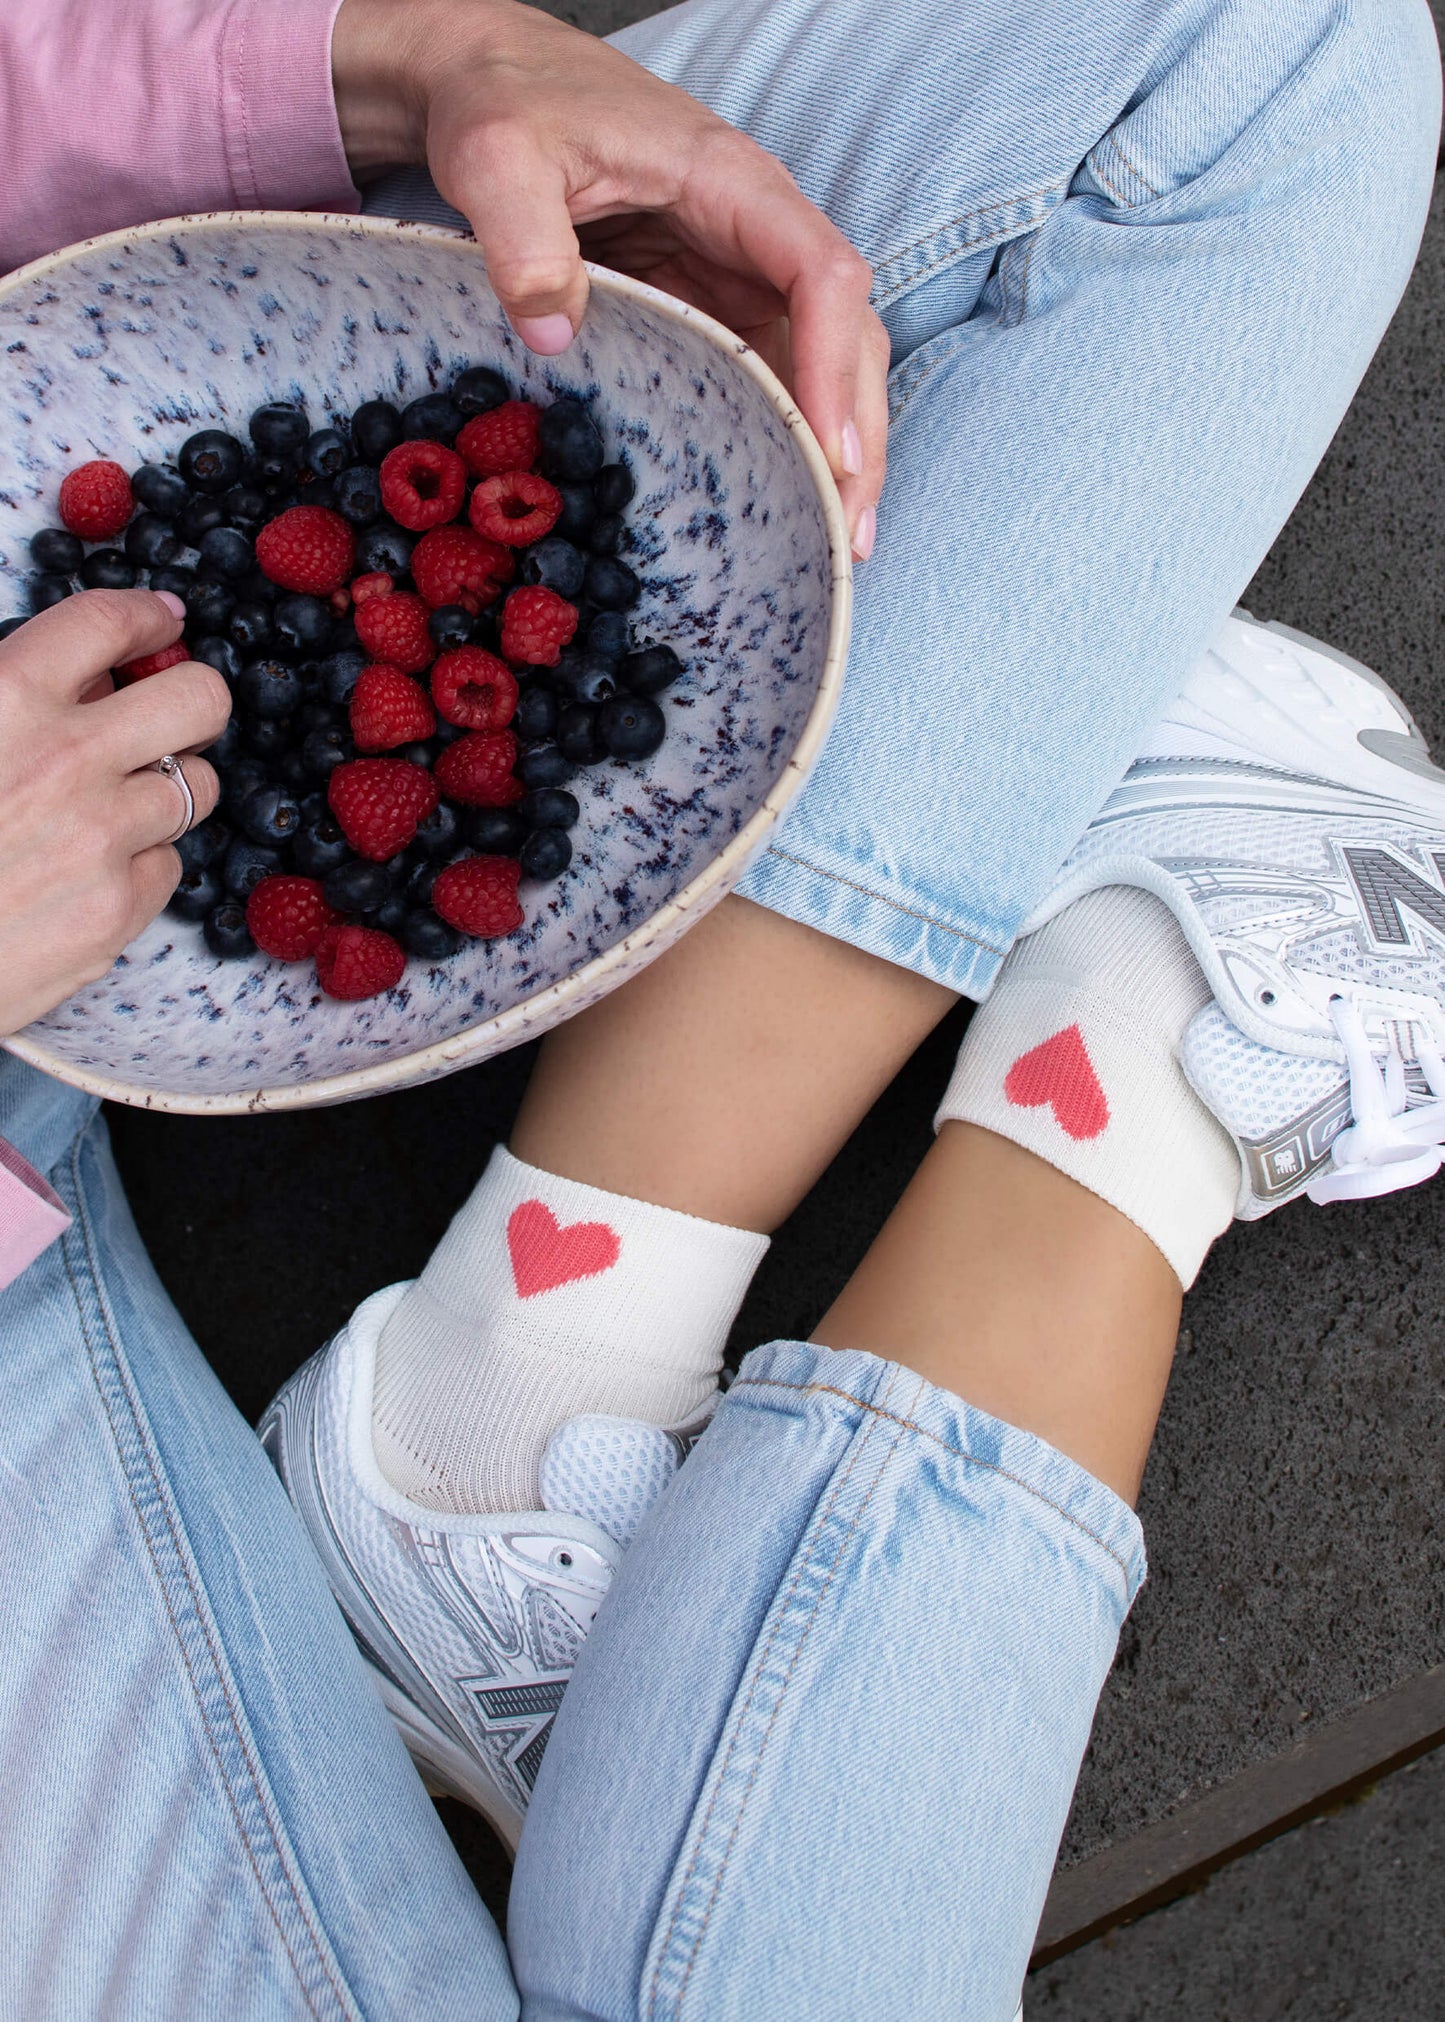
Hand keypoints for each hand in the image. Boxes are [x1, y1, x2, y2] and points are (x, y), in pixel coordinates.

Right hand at [0, 592, 229, 1035]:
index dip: (148, 617)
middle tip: (171, 719)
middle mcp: (68, 761)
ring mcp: (103, 839)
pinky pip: (170, 865)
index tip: (163, 623)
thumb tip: (86, 673)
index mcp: (7, 699)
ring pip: (197, 786)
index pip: (109, 625)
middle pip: (200, 700)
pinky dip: (141, 864)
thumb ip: (6, 692)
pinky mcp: (120, 910)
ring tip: (112, 807)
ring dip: (166, 789)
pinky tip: (88, 873)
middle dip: (193, 701)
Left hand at [331, 0, 886, 557]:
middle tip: (848, 532)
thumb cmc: (502, 101)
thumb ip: (518, 234)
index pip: (820, 273)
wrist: (490, 82)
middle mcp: (756, 232)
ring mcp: (740, 274)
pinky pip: (770, 377)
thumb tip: (550, 335)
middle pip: (847, 333)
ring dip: (838, 453)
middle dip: (858, 433)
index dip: (833, 365)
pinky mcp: (712, 309)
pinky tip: (787, 503)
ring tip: (838, 542)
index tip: (827, 449)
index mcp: (730, 182)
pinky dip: (788, 441)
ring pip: (823, 364)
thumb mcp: (493, 154)